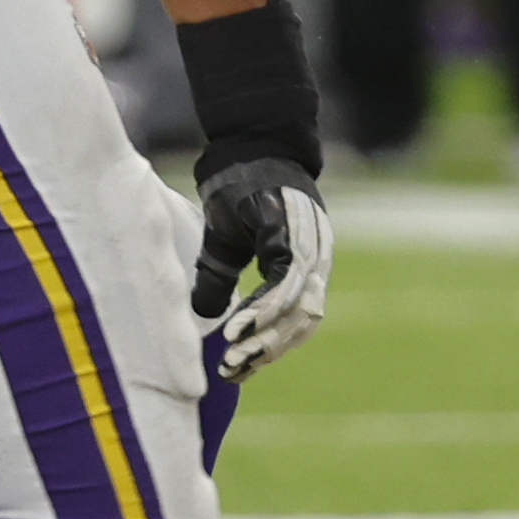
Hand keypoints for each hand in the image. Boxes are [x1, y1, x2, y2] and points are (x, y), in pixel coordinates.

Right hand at [194, 156, 330, 380]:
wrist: (247, 147)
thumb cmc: (236, 194)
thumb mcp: (222, 246)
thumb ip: (218, 280)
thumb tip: (205, 317)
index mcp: (301, 268)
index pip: (293, 321)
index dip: (267, 348)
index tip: (235, 370)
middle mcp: (314, 263)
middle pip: (301, 324)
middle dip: (267, 352)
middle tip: (233, 372)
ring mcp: (310, 249)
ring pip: (298, 310)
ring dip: (266, 339)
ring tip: (233, 358)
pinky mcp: (295, 236)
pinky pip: (286, 283)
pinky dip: (265, 310)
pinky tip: (238, 329)